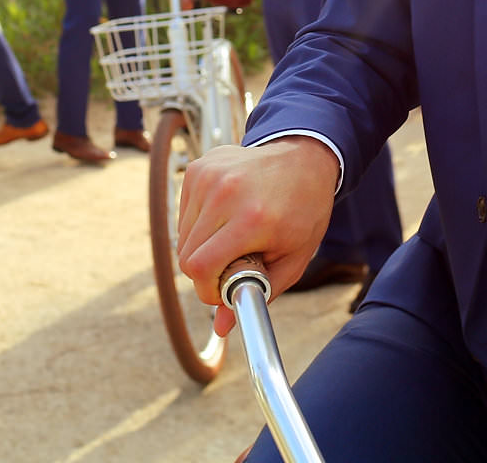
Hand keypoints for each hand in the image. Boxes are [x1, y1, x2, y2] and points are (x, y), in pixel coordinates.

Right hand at [177, 137, 339, 336]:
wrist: (304, 158)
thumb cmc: (303, 211)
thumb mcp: (293, 258)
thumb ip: (258, 293)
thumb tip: (221, 328)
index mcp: (252, 219)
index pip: (201, 268)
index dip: (207, 290)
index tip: (222, 290)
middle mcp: (226, 193)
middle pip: (187, 256)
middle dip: (205, 272)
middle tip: (231, 266)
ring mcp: (209, 176)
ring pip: (183, 236)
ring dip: (202, 247)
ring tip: (232, 237)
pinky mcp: (198, 167)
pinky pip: (184, 213)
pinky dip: (199, 224)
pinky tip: (225, 215)